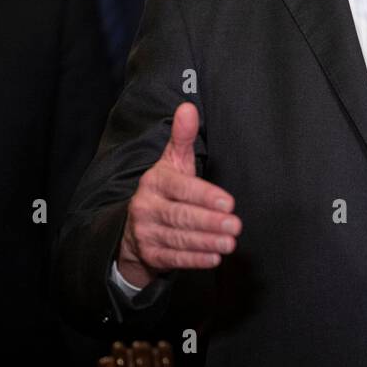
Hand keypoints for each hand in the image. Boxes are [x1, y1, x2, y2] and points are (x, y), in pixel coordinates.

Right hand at [116, 102, 240, 288]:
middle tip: (235, 225)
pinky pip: (173, 258)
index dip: (205, 196)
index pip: (181, 188)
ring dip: (206, 241)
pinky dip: (194, 259)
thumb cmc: (164, 190)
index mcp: (155, 181)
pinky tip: (214, 258)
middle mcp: (147, 206)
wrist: (132, 228)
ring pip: (179, 238)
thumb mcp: (171, 163)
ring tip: (230, 242)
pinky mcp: (150, 254)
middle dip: (210, 221)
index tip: (228, 203)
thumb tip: (188, 107)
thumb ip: (182, 137)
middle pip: (181, 215)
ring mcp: (146, 232)